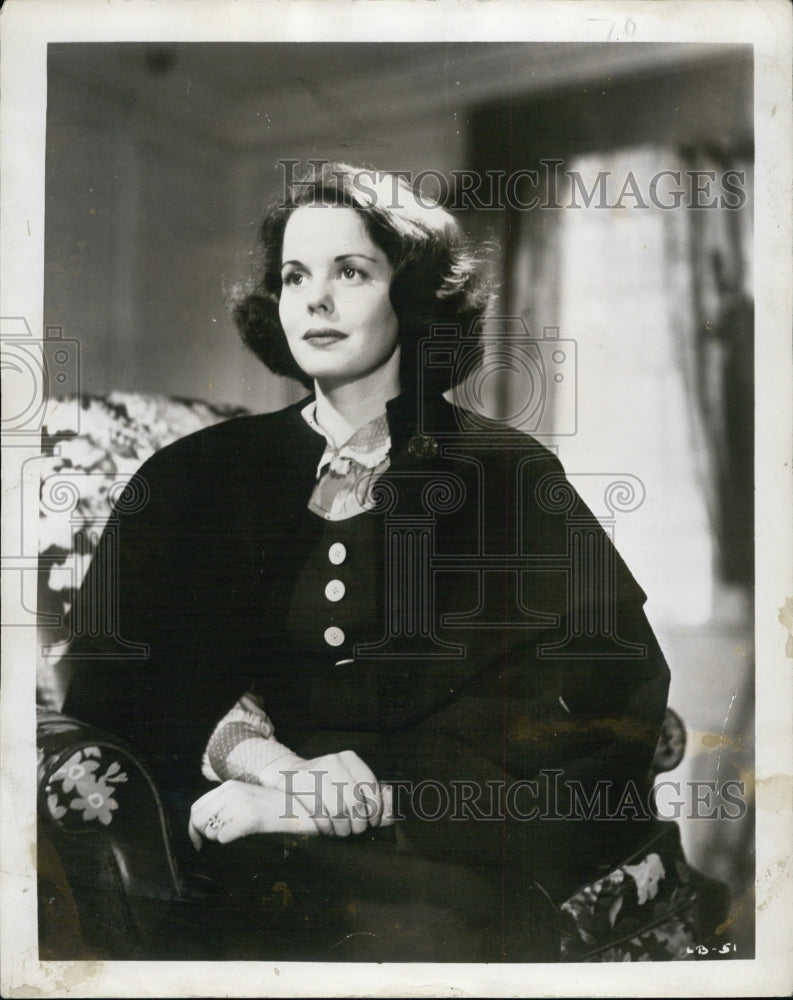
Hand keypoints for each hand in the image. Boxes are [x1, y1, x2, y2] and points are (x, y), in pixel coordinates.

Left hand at [188, 779, 320, 849]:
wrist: (299, 806)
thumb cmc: (273, 807)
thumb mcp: (246, 796)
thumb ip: (225, 804)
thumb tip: (203, 826)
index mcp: (228, 786)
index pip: (196, 807)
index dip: (193, 828)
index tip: (198, 843)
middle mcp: (231, 792)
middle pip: (198, 819)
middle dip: (203, 835)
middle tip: (218, 840)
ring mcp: (240, 804)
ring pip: (210, 831)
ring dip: (219, 837)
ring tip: (238, 832)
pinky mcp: (248, 818)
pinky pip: (223, 837)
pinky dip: (230, 840)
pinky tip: (244, 834)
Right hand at [273, 750, 393, 836]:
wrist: (290, 773)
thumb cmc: (327, 782)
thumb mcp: (348, 780)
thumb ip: (367, 796)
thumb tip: (391, 817)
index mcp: (349, 758)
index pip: (370, 786)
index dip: (375, 808)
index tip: (373, 820)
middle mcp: (332, 762)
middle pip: (355, 801)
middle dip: (359, 822)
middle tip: (358, 829)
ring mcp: (314, 773)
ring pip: (338, 811)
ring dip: (344, 828)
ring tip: (344, 831)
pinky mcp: (299, 786)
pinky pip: (320, 815)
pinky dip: (328, 828)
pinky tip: (330, 829)